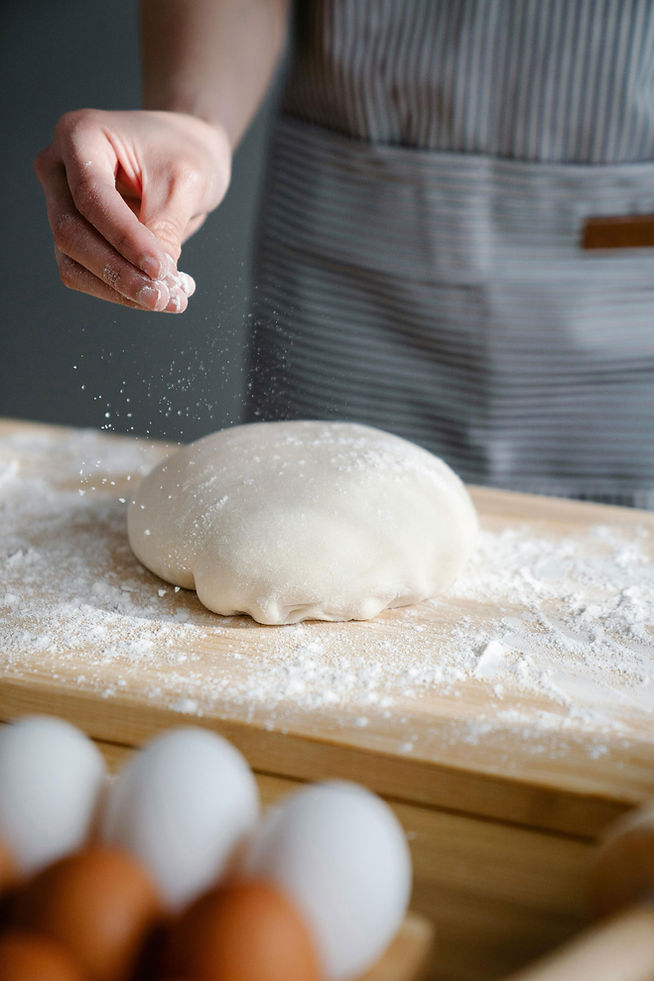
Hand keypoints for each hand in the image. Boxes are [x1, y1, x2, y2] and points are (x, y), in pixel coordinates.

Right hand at [35, 109, 231, 311]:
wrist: (187, 152)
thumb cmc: (185, 151)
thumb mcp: (186, 181)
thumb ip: (165, 227)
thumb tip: (154, 279)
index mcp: (80, 136)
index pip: (91, 196)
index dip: (124, 238)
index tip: (158, 269)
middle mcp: (60, 168)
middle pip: (71, 232)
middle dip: (117, 272)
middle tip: (160, 296)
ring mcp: (62, 203)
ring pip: (72, 262)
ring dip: (118, 290)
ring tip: (166, 298)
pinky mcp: (77, 234)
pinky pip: (86, 274)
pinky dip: (121, 291)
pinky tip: (158, 294)